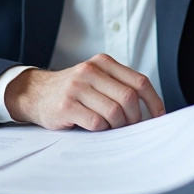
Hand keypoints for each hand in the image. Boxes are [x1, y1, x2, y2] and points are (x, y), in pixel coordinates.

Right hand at [4, 53, 165, 130]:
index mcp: (103, 63)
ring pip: (114, 112)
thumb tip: (150, 111)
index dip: (153, 102)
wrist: (35, 93)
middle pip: (129, 98)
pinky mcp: (66, 105)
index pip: (139, 81)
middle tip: (130, 127)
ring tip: (109, 127)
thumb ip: (118, 86)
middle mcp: (90, 71)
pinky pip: (96, 123)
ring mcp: (77, 87)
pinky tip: (93, 127)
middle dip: (135, 118)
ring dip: (117, 126)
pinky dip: (100, 130)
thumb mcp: (95, 78)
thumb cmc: (72, 90)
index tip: (159, 117)